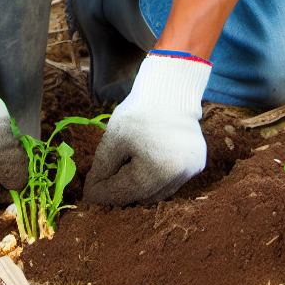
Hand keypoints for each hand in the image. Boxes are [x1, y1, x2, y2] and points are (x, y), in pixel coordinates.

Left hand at [83, 51, 210, 205]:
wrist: (170, 88)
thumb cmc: (139, 111)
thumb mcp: (114, 137)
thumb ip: (103, 168)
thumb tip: (93, 194)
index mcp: (156, 169)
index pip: (122, 192)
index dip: (102, 193)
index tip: (88, 193)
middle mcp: (178, 175)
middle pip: (140, 197)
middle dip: (120, 191)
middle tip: (104, 182)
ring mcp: (190, 170)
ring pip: (157, 193)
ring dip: (139, 188)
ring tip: (125, 171)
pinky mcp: (196, 164)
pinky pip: (171, 182)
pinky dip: (156, 180)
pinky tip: (145, 165)